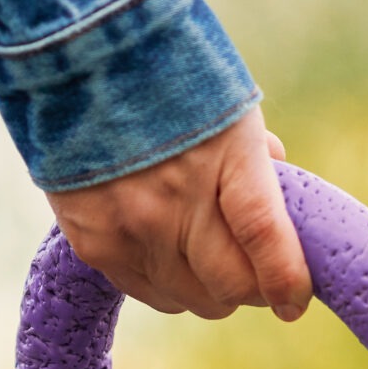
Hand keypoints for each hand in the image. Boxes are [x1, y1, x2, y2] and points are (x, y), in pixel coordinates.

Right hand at [46, 110, 311, 321]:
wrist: (72, 67)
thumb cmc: (165, 84)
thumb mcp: (229, 110)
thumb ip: (259, 162)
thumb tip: (283, 204)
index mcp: (223, 157)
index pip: (265, 237)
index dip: (287, 280)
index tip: (295, 300)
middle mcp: (175, 201)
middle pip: (229, 286)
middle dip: (251, 289)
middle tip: (253, 275)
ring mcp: (131, 228)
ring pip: (190, 299)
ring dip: (207, 289)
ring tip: (201, 254)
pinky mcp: (96, 246)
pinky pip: (147, 292)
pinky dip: (165, 283)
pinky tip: (164, 251)